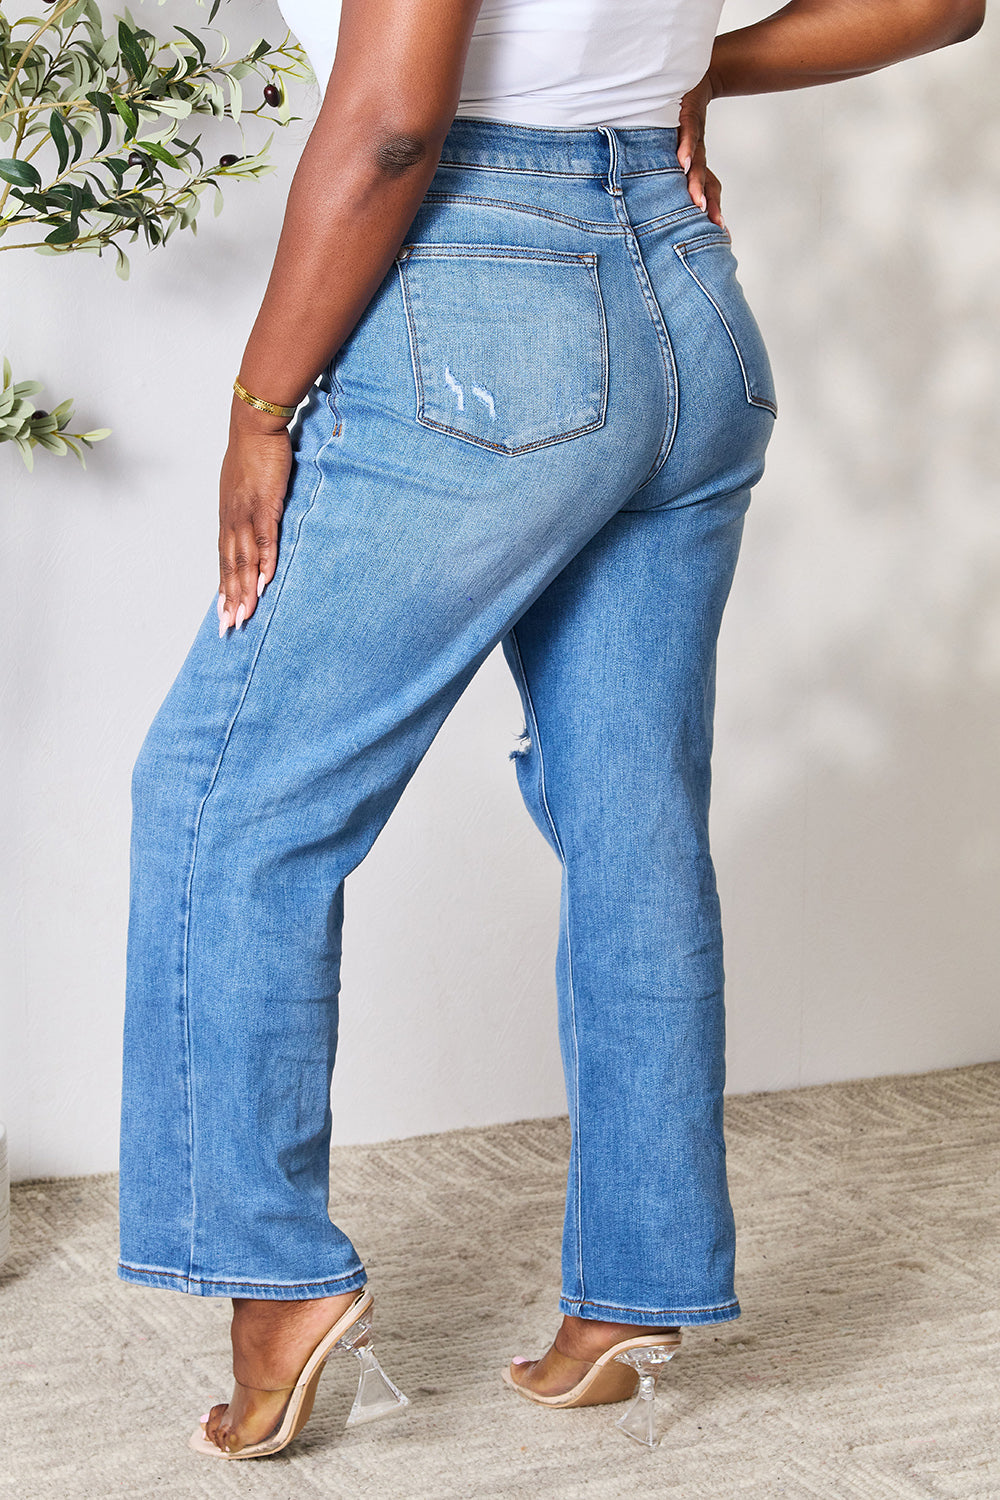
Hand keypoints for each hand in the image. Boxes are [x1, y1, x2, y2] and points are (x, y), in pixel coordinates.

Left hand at [217, 398, 292, 634]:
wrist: (254, 425)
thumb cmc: (251, 453)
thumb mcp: (246, 487)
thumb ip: (249, 509)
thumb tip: (252, 525)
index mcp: (228, 518)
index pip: (224, 560)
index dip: (223, 588)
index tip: (222, 613)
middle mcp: (232, 520)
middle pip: (230, 567)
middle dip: (229, 600)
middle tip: (228, 628)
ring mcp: (247, 514)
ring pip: (244, 559)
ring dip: (243, 590)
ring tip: (244, 616)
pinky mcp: (266, 504)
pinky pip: (265, 539)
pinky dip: (264, 562)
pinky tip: (264, 583)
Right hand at [677, 71, 724, 229]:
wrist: (695, 67)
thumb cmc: (680, 105)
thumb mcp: (675, 137)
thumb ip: (669, 162)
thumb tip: (651, 189)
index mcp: (695, 158)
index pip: (707, 186)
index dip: (713, 207)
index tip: (720, 232)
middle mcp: (697, 149)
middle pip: (705, 179)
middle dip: (707, 202)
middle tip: (712, 226)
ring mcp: (693, 132)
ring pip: (698, 161)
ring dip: (697, 183)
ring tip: (697, 204)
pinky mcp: (689, 112)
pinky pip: (688, 132)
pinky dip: (686, 148)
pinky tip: (682, 162)